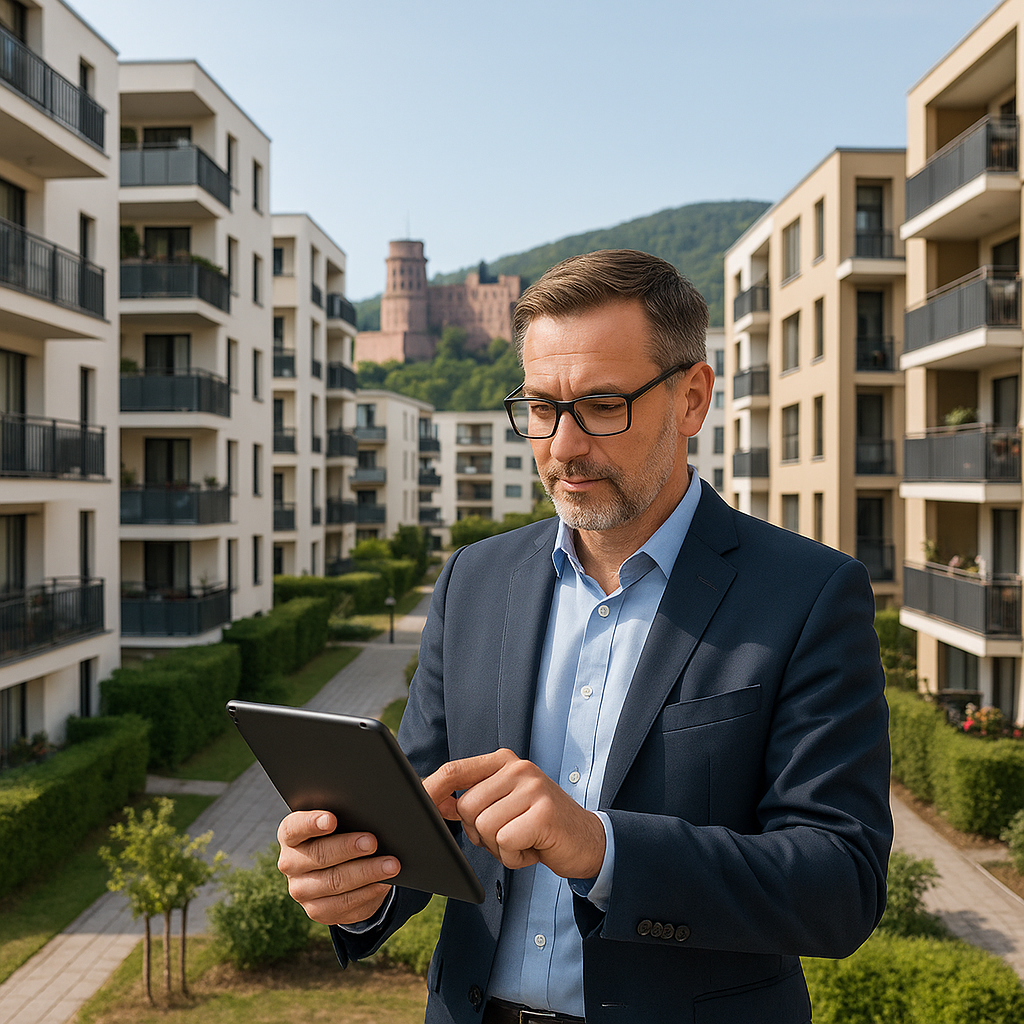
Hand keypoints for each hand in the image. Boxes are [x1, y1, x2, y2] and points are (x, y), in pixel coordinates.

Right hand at [276, 810, 399, 925]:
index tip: (332, 819)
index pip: (295, 828)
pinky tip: (383, 883)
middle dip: (348, 848)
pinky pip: (344, 904)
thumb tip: (374, 810)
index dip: (312, 823)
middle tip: (373, 842)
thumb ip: (348, 814)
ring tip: (391, 865)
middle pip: (319, 855)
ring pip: (335, 882)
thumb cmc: (341, 833)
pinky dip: (367, 892)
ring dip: (366, 872)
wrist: (339, 869)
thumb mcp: (341, 821)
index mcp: (290, 835)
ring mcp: (301, 890)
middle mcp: (290, 863)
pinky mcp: (317, 910)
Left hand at [422, 749, 605, 878]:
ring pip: (484, 827)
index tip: (418, 806)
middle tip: (507, 834)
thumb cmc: (539, 824)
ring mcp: (532, 788)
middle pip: (466, 808)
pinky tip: (534, 848)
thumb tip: (433, 800)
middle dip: (479, 833)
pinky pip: (505, 842)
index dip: (431, 789)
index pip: (455, 770)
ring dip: (500, 847)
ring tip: (523, 840)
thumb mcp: (504, 803)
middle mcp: (518, 768)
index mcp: (504, 762)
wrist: (588, 840)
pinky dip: (515, 856)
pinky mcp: (543, 813)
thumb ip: (474, 797)